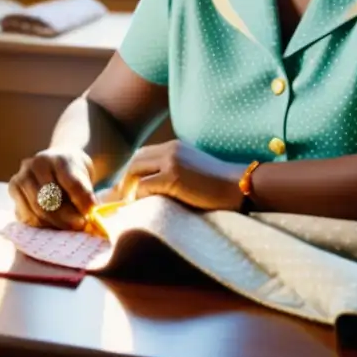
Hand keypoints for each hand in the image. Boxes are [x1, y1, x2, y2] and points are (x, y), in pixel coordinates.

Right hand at [8, 149, 96, 230]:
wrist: (55, 163)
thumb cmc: (73, 172)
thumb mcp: (85, 176)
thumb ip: (84, 192)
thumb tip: (87, 211)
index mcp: (59, 158)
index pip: (71, 182)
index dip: (82, 200)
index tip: (91, 212)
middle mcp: (35, 164)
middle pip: (50, 198)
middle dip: (66, 217)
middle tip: (79, 225)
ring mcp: (21, 176)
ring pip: (36, 209)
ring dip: (54, 223)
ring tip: (67, 226)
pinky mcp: (13, 190)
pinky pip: (25, 214)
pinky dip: (39, 224)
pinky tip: (52, 225)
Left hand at [116, 140, 244, 211]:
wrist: (239, 186)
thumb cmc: (219, 187)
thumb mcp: (192, 172)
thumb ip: (172, 174)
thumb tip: (150, 191)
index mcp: (174, 147)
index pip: (142, 156)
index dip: (130, 174)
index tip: (123, 191)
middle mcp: (170, 149)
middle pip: (135, 162)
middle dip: (123, 182)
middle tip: (117, 201)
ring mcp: (171, 161)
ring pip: (135, 172)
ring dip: (127, 191)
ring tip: (125, 208)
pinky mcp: (173, 176)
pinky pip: (144, 186)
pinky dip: (139, 198)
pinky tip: (142, 209)